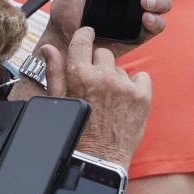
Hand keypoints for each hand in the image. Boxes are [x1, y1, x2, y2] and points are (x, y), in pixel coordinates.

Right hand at [41, 27, 151, 168]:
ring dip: (115, 78)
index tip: (88, 34)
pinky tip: (125, 100)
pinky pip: (141, 76)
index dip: (85, 35)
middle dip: (98, 63)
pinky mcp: (143, 95)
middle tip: (95, 84)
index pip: (83, 40)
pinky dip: (135, 85)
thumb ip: (55, 71)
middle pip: (103, 53)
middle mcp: (104, 77)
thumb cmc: (77, 130)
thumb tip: (49, 48)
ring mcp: (126, 86)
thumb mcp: (60, 101)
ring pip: (121, 68)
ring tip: (109, 99)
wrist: (99, 159)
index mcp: (80, 76)